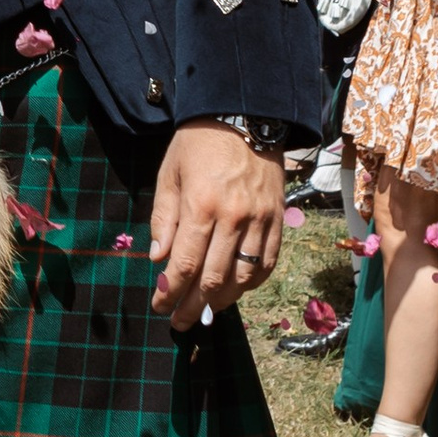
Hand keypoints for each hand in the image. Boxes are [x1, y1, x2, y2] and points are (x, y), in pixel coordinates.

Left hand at [148, 124, 284, 330]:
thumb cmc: (198, 142)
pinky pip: (268, 262)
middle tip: (178, 322)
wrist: (245, 113)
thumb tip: (158, 259)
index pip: (184, 264)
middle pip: (212, 278)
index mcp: (201, 205)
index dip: (170, 292)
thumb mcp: (170, 173)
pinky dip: (252, 283)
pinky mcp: (279, 218)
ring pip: (243, 276)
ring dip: (222, 300)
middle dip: (191, 306)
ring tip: (205, 311)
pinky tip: (237, 290)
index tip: (159, 306)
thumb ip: (164, 218)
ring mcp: (261, 220)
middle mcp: (234, 217)